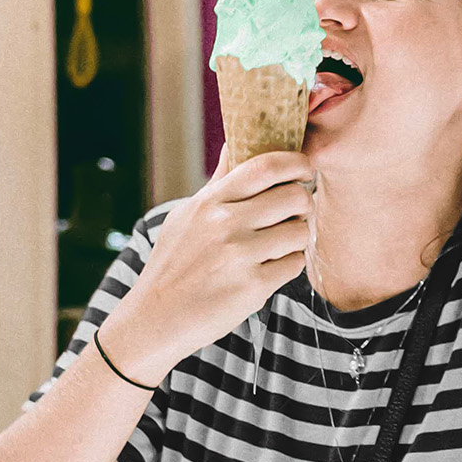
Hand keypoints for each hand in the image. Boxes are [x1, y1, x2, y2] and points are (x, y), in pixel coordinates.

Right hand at [101, 143, 315, 383]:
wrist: (156, 318)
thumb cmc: (174, 265)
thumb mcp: (187, 217)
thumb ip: (217, 183)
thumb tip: (233, 143)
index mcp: (210, 202)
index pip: (265, 166)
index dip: (296, 162)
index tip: (304, 169)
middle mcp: (226, 224)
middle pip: (294, 197)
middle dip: (304, 204)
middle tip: (297, 214)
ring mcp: (240, 255)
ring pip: (300, 232)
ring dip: (298, 239)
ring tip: (280, 246)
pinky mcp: (253, 286)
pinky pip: (294, 264)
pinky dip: (289, 265)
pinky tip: (271, 269)